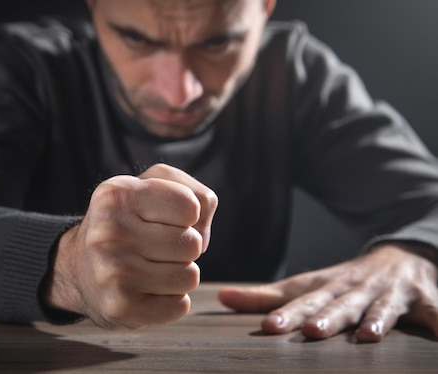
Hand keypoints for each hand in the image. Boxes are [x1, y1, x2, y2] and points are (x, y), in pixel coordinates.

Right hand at [45, 163, 217, 328]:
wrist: (78, 268)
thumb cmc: (127, 223)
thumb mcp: (153, 188)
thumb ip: (194, 193)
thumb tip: (203, 231)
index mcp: (117, 194)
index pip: (191, 206)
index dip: (188, 215)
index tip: (164, 219)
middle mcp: (108, 232)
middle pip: (193, 244)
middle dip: (184, 247)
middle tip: (156, 247)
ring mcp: (111, 272)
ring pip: (189, 277)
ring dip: (179, 274)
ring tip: (152, 268)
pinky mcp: (118, 307)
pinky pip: (179, 306)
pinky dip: (171, 300)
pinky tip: (146, 290)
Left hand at [218, 243, 437, 341]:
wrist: (402, 256)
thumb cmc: (346, 280)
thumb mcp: (308, 285)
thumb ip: (266, 296)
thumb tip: (221, 298)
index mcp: (327, 289)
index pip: (303, 301)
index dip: (286, 313)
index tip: (267, 328)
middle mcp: (355, 290)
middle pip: (339, 305)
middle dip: (326, 317)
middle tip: (312, 331)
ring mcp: (389, 295)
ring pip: (382, 308)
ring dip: (375, 320)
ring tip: (367, 335)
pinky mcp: (423, 299)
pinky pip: (434, 312)